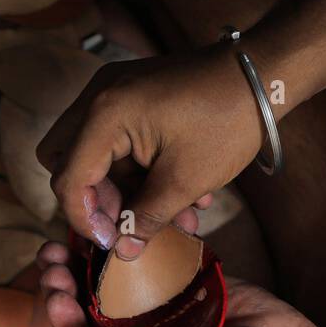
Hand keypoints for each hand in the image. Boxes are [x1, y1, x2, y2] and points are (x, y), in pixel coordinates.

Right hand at [36, 48, 266, 259]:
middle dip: (93, 200)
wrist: (262, 74)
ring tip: (168, 214)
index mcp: (105, 115)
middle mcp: (98, 97)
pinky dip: (134, 170)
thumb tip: (121, 251)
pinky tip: (174, 192)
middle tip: (127, 222)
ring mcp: (112, 92)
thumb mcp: (184, 181)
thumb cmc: (227, 121)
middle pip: (62, 161)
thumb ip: (144, 219)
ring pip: (89, 154)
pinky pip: (113, 140)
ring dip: (121, 189)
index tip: (111, 241)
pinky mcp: (130, 95)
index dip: (83, 219)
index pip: (67, 179)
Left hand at [37, 240, 325, 326]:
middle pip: (93, 308)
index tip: (55, 293)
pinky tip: (128, 219)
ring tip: (75, 235)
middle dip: (69, 283)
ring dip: (94, 258)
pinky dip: (146, 239)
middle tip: (53, 257)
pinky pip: (160, 257)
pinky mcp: (190, 282)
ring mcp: (165, 310)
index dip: (64, 319)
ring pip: (118, 280)